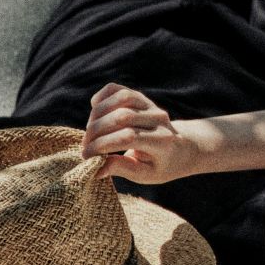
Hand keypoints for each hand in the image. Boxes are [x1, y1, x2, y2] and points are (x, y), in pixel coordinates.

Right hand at [81, 83, 199, 184]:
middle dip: (96, 132)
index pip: (127, 137)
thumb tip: (95, 168)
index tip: (86, 157)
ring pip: (120, 99)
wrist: (179, 149)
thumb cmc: (160, 165)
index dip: (102, 145)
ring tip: (90, 131)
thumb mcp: (145, 175)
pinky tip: (94, 111)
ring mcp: (150, 105)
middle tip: (85, 146)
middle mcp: (159, 119)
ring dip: (97, 114)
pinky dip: (102, 98)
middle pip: (121, 117)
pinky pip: (118, 90)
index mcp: (162, 141)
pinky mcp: (141, 97)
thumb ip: (122, 168)